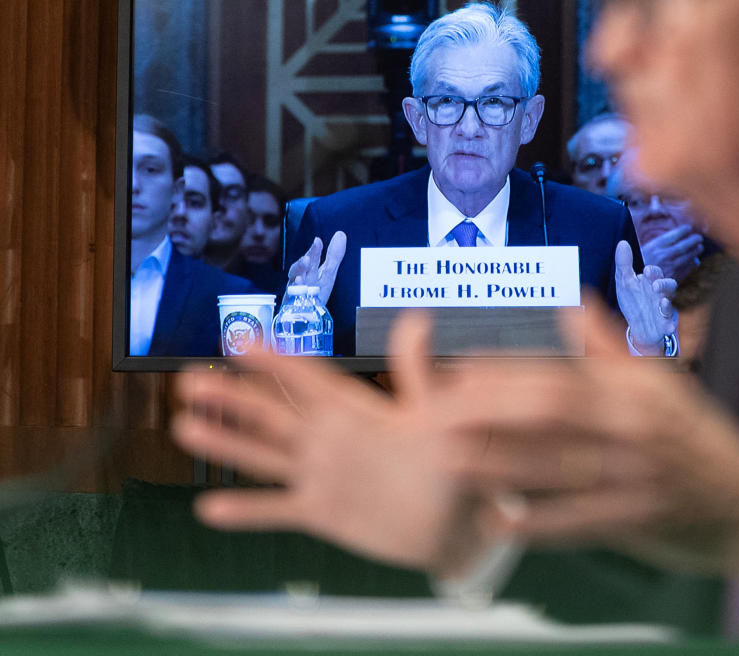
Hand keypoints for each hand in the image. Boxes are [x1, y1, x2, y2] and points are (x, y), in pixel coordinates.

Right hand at [171, 312, 485, 575]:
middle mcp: (330, 438)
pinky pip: (277, 509)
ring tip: (184, 425)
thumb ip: (418, 371)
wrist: (455, 520)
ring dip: (226, 443)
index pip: (309, 378)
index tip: (239, 339)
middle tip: (189, 378)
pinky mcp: (322, 512)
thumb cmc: (451, 459)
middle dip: (232, 396)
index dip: (275, 359)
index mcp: (355, 410)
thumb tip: (418, 317)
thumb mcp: (435, 413)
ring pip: (265, 456)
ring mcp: (322, 475)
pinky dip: (245, 511)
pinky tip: (209, 509)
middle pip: (272, 413)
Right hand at [287, 231, 346, 304]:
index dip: (313, 251)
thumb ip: (334, 255)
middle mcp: (301, 279)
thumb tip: (340, 234)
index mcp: (310, 271)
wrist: (306, 314)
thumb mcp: (328, 273)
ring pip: (293, 283)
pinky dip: (296, 295)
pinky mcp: (292, 305)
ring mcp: (295, 292)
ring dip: (297, 279)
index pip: (311, 259)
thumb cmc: (316, 292)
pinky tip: (299, 290)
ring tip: (302, 276)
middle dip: (303, 264)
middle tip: (307, 258)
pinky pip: (293, 300)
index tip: (318, 242)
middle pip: (300, 270)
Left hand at [442, 297, 738, 592]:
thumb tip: (571, 300)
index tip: (455, 371)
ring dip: (498, 464)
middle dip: (490, 410)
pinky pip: (579, 522)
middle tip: (436, 412)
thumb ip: (612, 346)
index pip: (560, 373)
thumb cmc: (700, 442)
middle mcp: (637, 425)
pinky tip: (498, 522)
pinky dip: (537, 523)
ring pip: (558, 467)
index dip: (505, 372)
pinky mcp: (642, 519)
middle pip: (552, 411)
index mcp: (636, 388)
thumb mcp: (664, 386)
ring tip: (449, 459)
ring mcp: (639, 474)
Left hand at [613, 240, 677, 355]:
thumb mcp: (625, 282)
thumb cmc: (634, 301)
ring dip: (667, 303)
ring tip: (662, 302)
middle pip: (668, 284)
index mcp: (651, 281)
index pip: (655, 272)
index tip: (646, 271)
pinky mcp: (666, 322)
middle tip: (655, 285)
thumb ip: (624, 264)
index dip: (653, 271)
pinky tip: (668, 325)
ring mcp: (664, 308)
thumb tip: (622, 243)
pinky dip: (669, 323)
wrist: (638, 326)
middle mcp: (660, 293)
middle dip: (663, 284)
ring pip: (670, 302)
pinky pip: (670, 322)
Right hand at [641, 224, 703, 283]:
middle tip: (699, 238)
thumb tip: (674, 237)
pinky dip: (692, 263)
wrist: (636, 286)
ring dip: (695, 251)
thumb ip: (657, 244)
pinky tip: (694, 260)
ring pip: (688, 257)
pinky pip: (687, 268)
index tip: (688, 228)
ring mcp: (670, 267)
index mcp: (655, 247)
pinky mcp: (674, 278)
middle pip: (684, 245)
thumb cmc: (638, 266)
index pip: (674, 235)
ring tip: (699, 247)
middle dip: (693, 240)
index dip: (683, 230)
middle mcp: (664, 255)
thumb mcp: (643, 251)